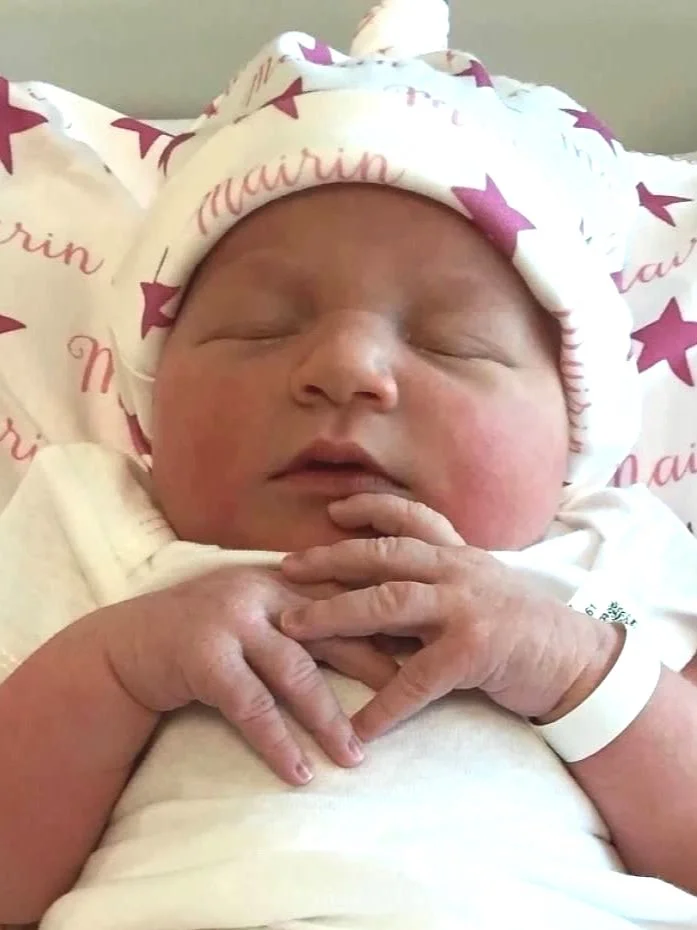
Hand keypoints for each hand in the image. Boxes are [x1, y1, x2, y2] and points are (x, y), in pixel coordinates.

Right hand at [100, 565, 397, 787]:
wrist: (129, 645)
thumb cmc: (204, 631)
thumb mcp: (256, 611)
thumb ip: (302, 615)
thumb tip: (366, 636)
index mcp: (282, 578)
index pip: (346, 599)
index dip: (387, 624)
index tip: (427, 648)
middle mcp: (262, 591)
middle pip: (332, 631)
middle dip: (375, 667)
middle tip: (415, 697)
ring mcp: (232, 621)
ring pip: (295, 673)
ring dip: (328, 719)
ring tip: (355, 758)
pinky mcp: (205, 657)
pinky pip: (251, 707)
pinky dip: (277, 742)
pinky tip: (298, 772)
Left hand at [280, 514, 620, 741]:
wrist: (577, 662)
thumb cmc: (523, 629)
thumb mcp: (479, 592)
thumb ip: (434, 588)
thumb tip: (373, 599)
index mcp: (459, 556)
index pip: (412, 518)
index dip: (371, 509)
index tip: (333, 510)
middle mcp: (459, 570)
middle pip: (383, 556)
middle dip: (330, 559)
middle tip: (286, 567)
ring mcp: (466, 606)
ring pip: (388, 602)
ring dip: (335, 616)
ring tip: (295, 630)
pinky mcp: (474, 649)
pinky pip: (416, 678)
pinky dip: (385, 704)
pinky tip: (360, 725)